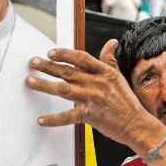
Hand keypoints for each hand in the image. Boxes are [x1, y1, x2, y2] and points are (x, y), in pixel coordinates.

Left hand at [25, 39, 156, 147]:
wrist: (136, 124)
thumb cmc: (126, 101)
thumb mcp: (118, 77)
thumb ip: (109, 59)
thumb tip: (111, 42)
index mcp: (104, 72)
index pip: (81, 58)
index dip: (65, 54)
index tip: (50, 52)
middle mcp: (97, 84)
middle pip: (68, 72)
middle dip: (48, 66)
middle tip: (33, 62)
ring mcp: (92, 99)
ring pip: (63, 90)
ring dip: (44, 85)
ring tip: (30, 81)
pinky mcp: (89, 116)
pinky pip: (68, 117)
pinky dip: (53, 119)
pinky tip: (41, 120)